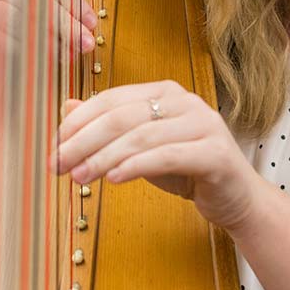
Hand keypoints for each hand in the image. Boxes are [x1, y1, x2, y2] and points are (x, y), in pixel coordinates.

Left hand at [54, 80, 262, 236]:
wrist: (236, 197)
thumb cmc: (185, 168)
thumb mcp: (140, 146)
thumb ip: (108, 126)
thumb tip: (66, 108)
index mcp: (164, 92)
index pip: (112, 99)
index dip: (79, 121)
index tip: (53, 145)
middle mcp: (185, 101)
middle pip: (123, 116)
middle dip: (84, 140)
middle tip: (58, 163)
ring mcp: (203, 124)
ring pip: (142, 136)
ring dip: (104, 157)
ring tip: (79, 177)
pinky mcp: (216, 153)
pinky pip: (168, 156)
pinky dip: (137, 166)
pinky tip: (113, 179)